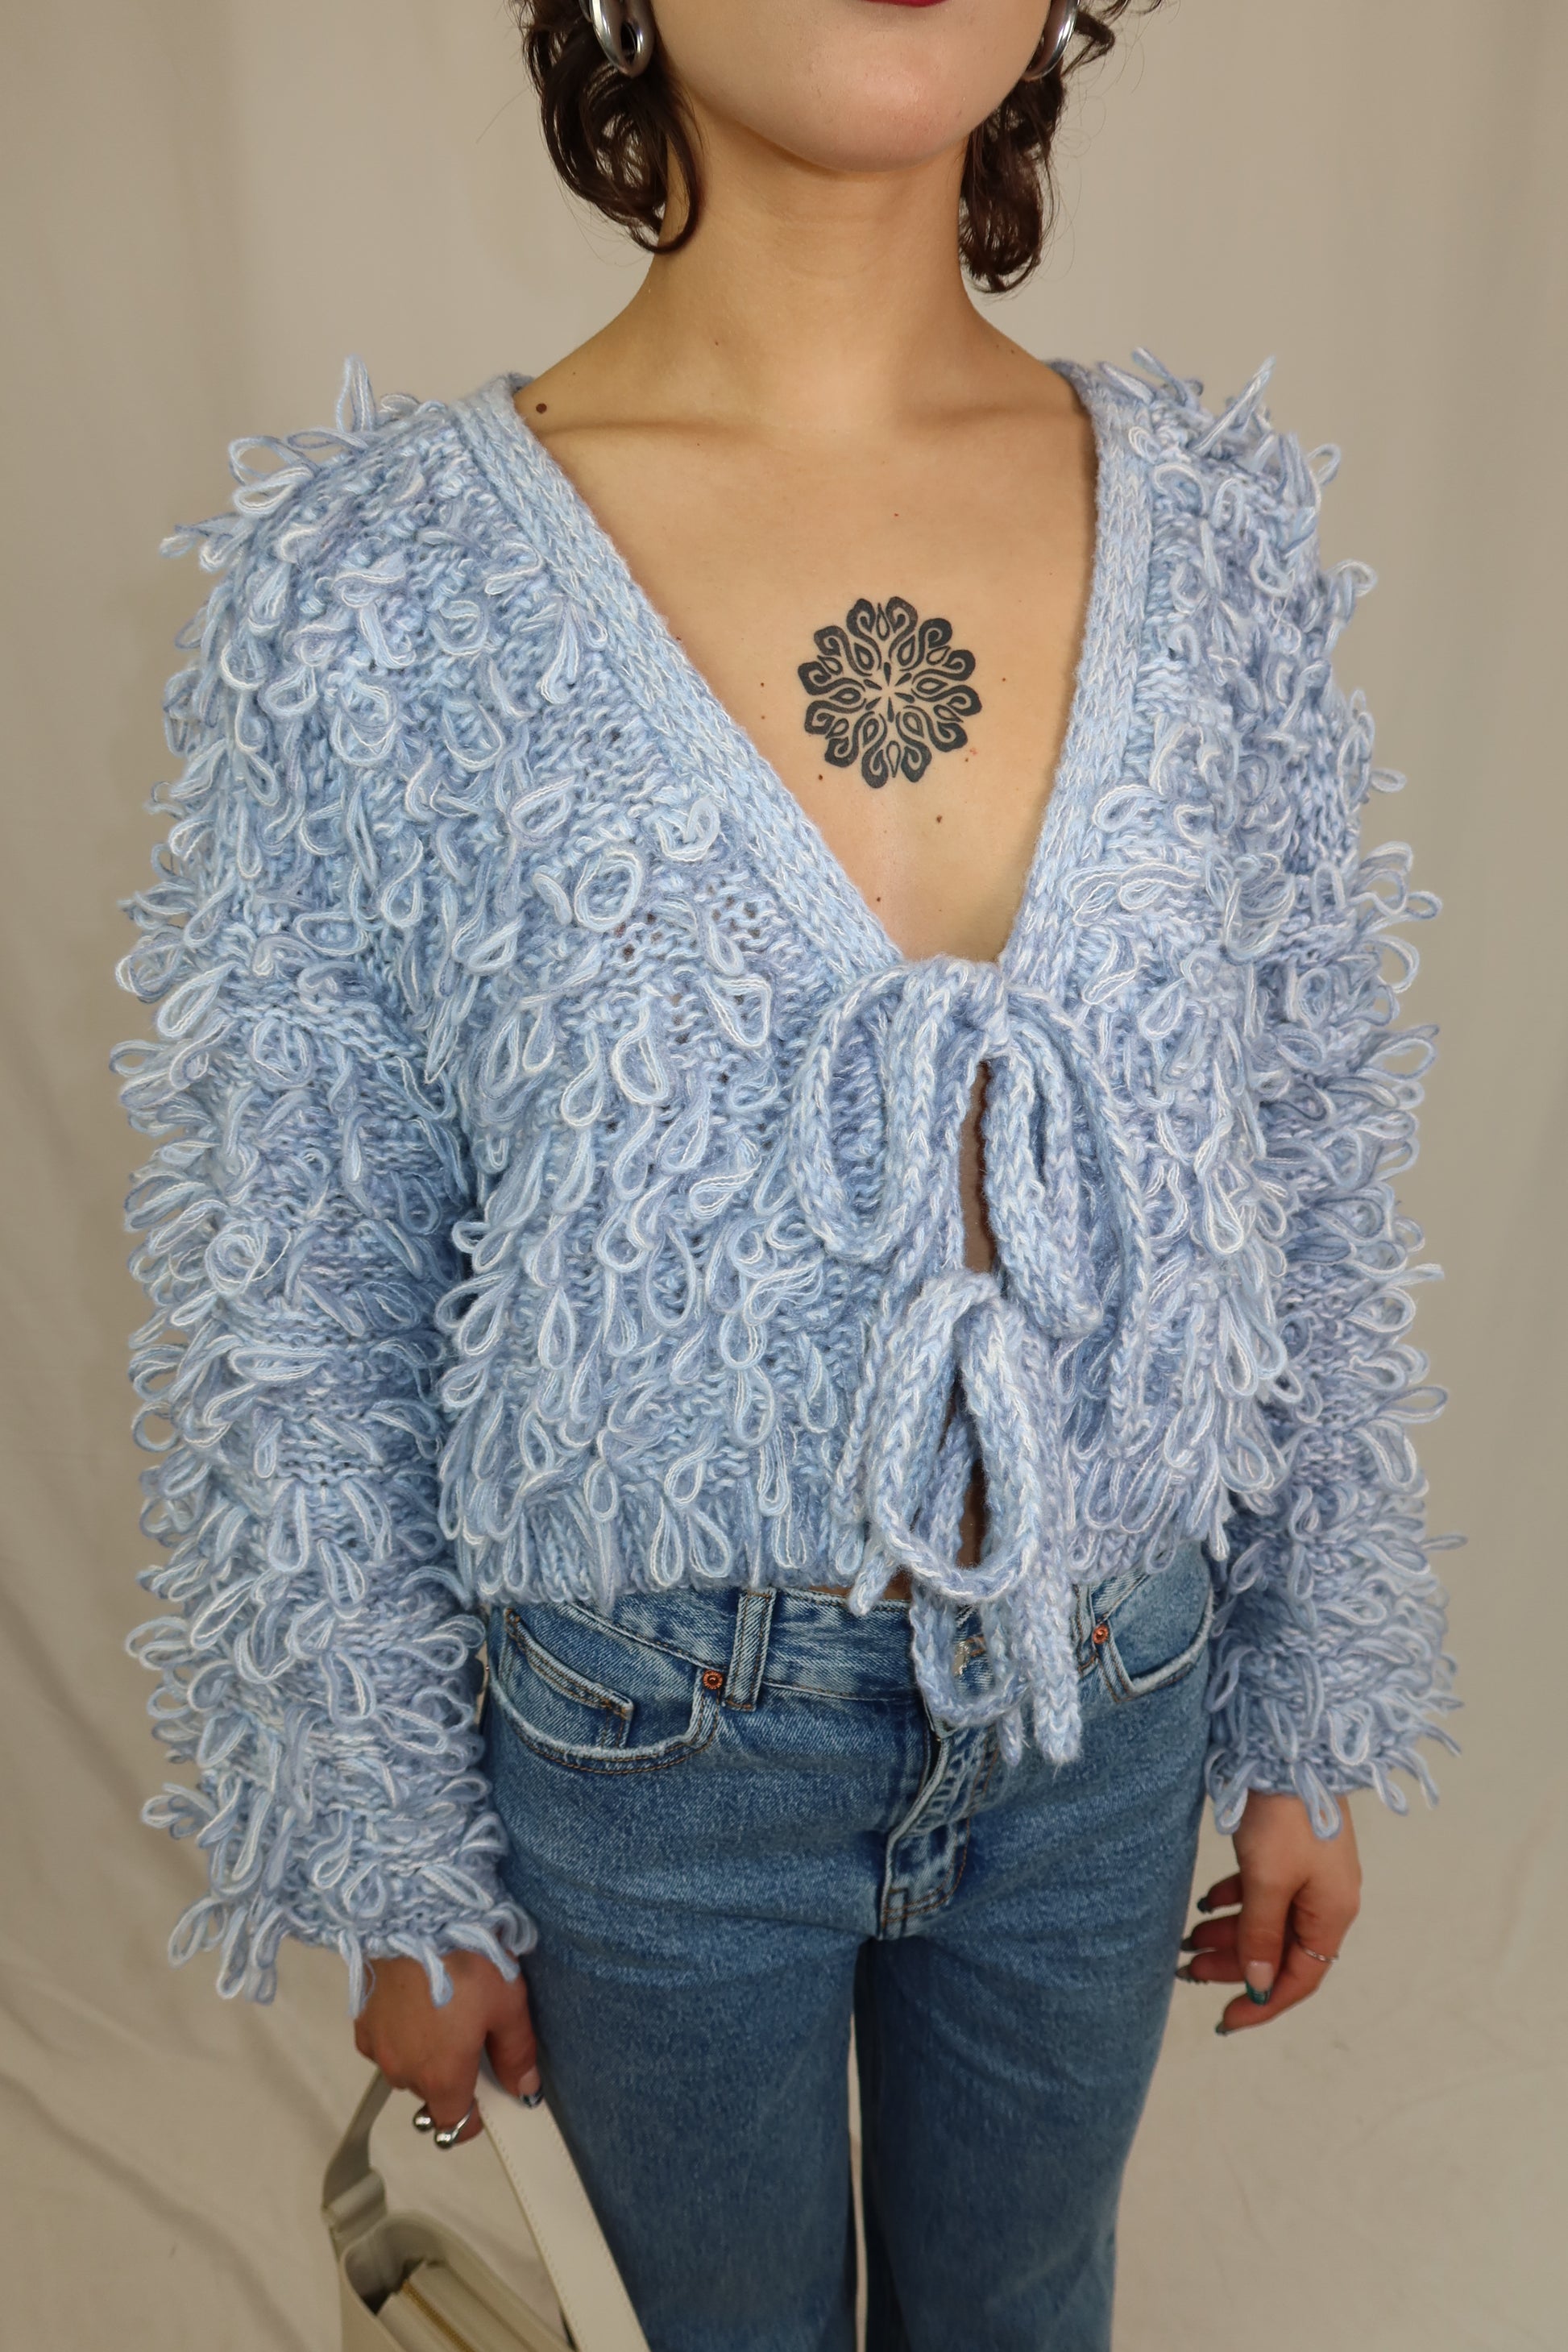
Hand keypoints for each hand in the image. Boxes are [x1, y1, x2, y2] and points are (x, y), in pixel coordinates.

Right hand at [353, 1949, 538, 2144]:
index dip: (471, 2118)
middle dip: (451, 2076)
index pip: (452, 2125)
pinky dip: (399, 2036)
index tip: (484, 2099)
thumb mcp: (508, 2004)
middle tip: (471, 2034)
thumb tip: (525, 2092)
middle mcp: (404, 2073)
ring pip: (406, 2069)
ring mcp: (377, 2048)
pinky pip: (383, 2045)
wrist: (415, 1917)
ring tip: (443, 2012)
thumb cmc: (467, 1961)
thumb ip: (516, 2054)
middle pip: (430, 2093)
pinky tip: (414, 2004)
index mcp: (442, 2077)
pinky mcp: (361, 2022)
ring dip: (423, 2056)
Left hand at [1180, 1790, 1360, 2033]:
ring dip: (1230, 1933)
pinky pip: (1263, 1891)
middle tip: (1188, 1970)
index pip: (1300, 1979)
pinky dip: (1235, 1901)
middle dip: (1235, 1966)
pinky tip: (1207, 1901)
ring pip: (1267, 1920)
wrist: (1288, 1747)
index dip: (1263, 2004)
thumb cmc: (1284, 1816)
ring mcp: (1310, 1873)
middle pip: (1280, 1950)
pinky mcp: (1291, 1851)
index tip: (1224, 2019)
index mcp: (1332, 1914)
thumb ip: (1260, 1936)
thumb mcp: (1268, 1882)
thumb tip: (1259, 1988)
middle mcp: (1326, 1899)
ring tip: (1188, 1939)